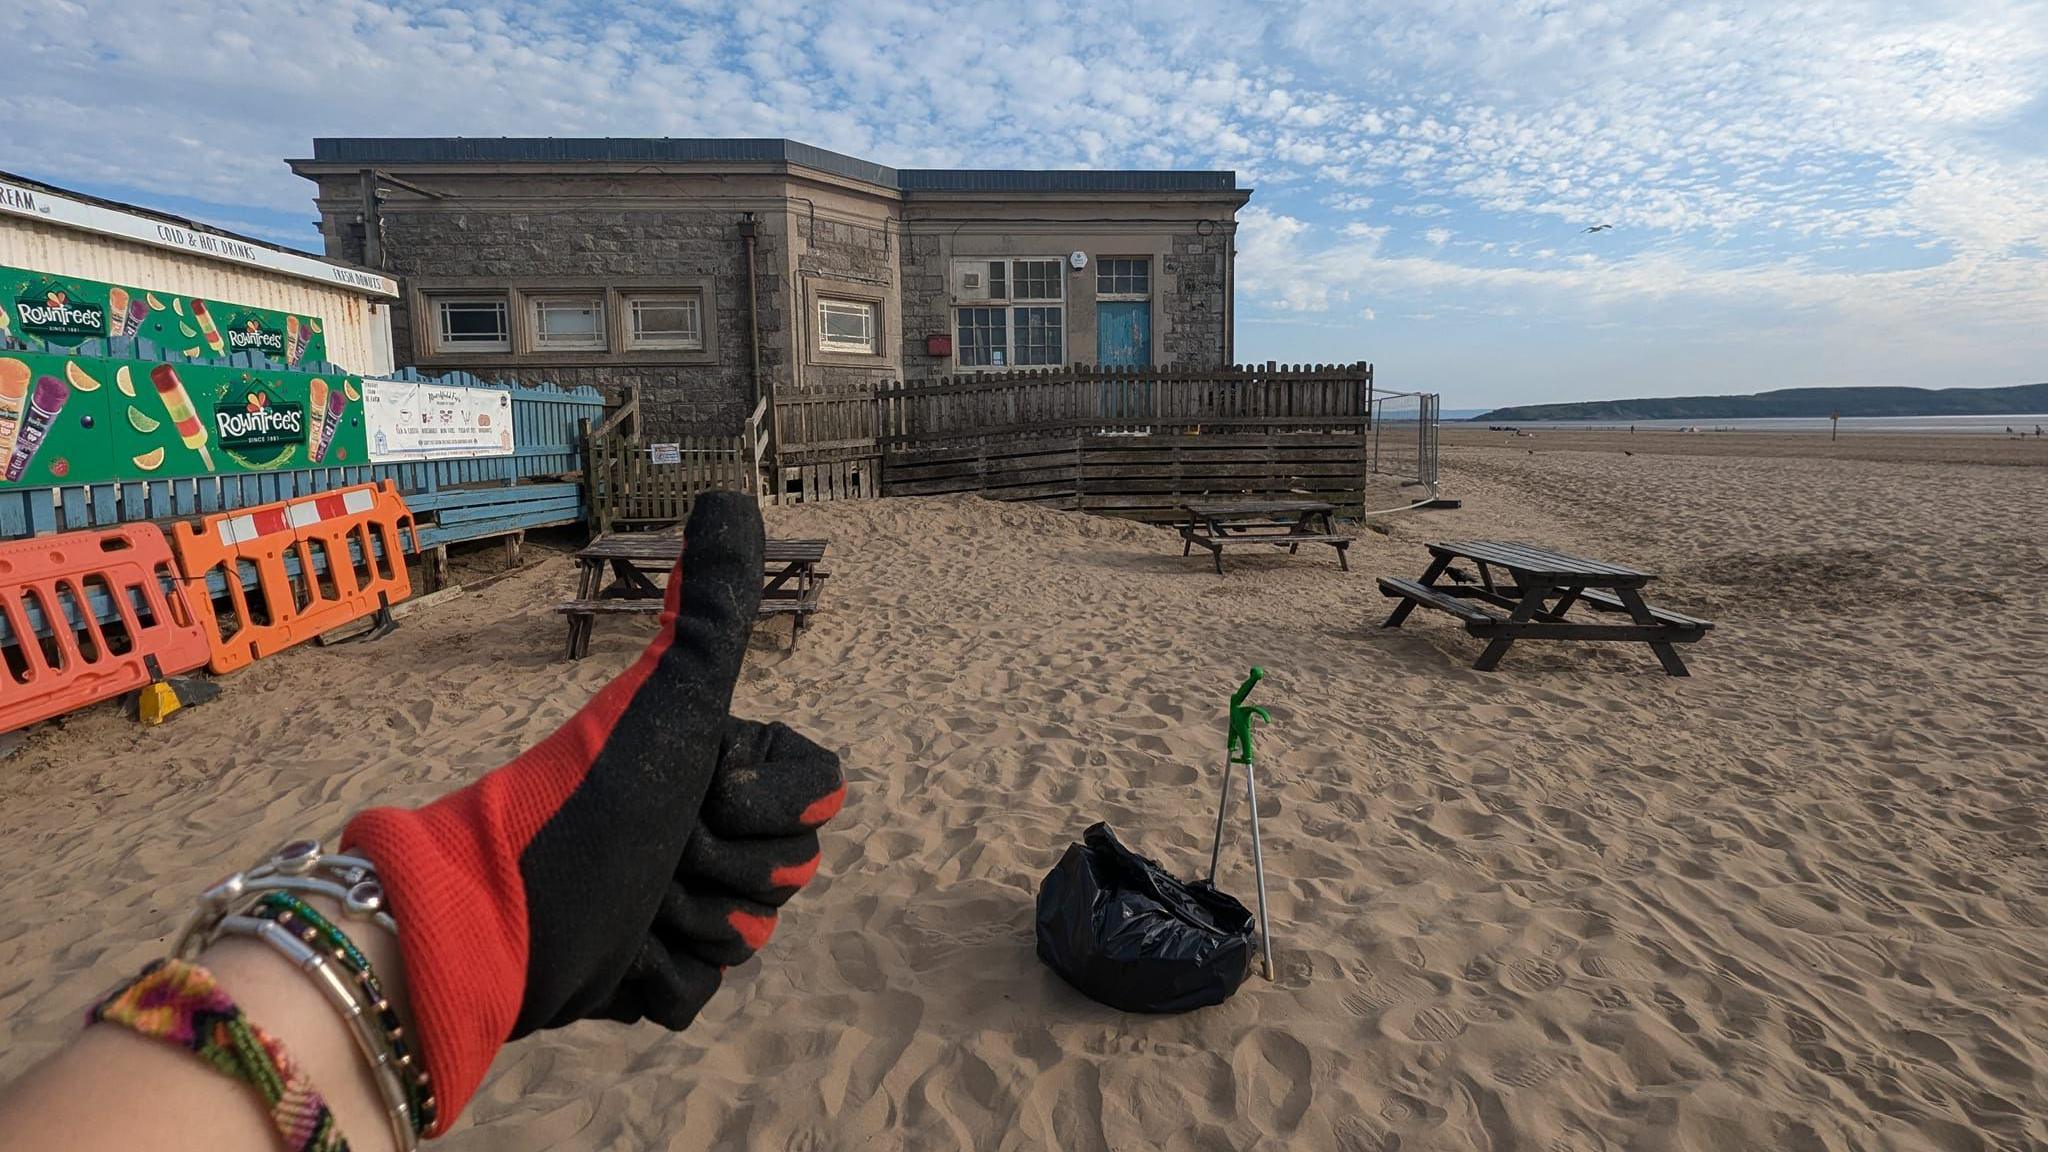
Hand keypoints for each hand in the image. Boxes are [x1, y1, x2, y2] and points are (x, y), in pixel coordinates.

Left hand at [342, 493, 842, 1132]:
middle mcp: (699, 821)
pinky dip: (656, 979)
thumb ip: (712, 608)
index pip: (819, 799)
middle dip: (723, 874)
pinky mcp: (646, 970)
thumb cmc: (583, 802)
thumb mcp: (668, 703)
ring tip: (628, 903)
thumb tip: (729, 494)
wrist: (492, 923)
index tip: (702, 795)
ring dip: (685, 927)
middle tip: (660, 854)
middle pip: (790, 872)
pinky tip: (613, 952)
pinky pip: (698, 991)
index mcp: (717, 759)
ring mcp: (674, 899)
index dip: (768, 809)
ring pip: (748, 937)